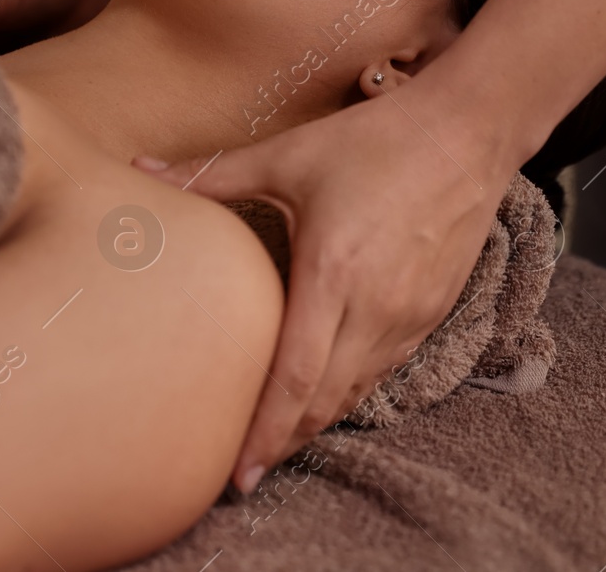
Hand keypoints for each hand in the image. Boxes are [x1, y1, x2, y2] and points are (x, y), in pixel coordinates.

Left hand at [132, 84, 512, 492]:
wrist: (466, 131)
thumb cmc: (374, 139)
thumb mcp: (288, 155)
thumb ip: (211, 175)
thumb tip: (139, 169)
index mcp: (333, 273)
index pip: (294, 379)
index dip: (263, 433)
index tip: (237, 474)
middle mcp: (376, 307)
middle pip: (324, 403)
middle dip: (283, 444)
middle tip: (244, 474)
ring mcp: (410, 315)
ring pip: (357, 392)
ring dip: (317, 421)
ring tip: (277, 441)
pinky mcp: (433, 312)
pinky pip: (385, 369)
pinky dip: (351, 391)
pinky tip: (326, 393)